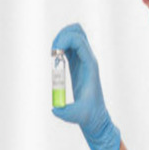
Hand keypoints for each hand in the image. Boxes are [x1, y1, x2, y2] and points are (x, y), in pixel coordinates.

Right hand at [51, 24, 120, 149]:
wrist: (95, 117)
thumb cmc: (89, 115)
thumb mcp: (78, 115)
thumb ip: (66, 113)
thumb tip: (55, 109)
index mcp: (90, 66)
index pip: (79, 41)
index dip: (64, 41)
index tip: (54, 54)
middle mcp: (88, 59)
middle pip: (77, 32)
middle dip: (62, 35)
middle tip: (53, 52)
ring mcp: (83, 60)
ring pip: (74, 36)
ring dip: (61, 38)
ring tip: (53, 55)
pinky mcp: (77, 64)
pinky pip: (70, 46)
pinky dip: (60, 47)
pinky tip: (54, 60)